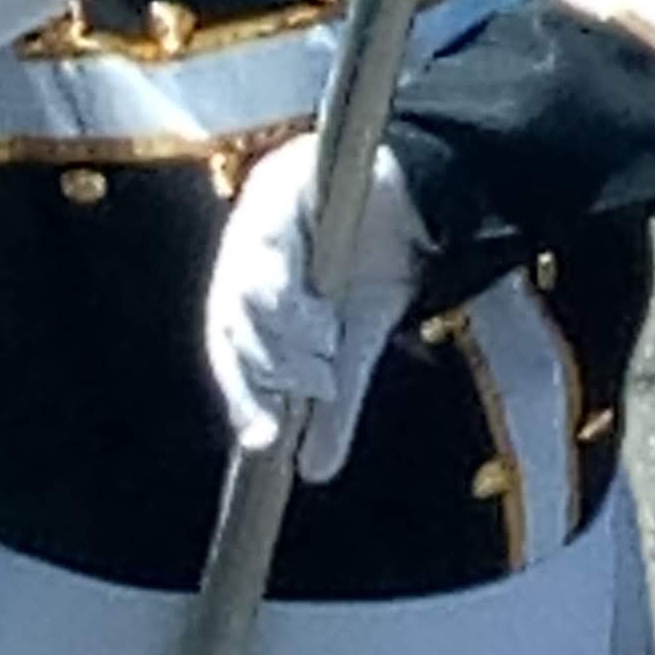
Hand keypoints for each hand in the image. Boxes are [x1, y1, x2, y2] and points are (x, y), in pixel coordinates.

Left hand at [205, 136, 424, 483]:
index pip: (227, 346)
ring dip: (286, 335)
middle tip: (317, 385)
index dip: (243, 394)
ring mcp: (259, 212)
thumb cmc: (381, 258)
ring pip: (246, 290)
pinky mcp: (284, 182)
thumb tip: (314, 473)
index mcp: (249, 283)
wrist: (426, 190)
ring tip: (327, 349)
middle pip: (231, 319)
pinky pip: (271, 245)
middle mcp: (243, 248)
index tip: (265, 439)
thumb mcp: (356, 340)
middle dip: (273, 366)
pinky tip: (318, 315)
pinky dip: (288, 289)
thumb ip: (335, 402)